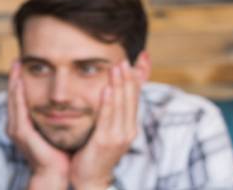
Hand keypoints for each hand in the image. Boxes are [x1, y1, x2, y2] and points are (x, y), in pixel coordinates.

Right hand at [6, 61, 70, 189]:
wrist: (55, 175)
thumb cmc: (59, 154)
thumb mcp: (56, 130)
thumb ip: (55, 116)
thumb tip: (67, 101)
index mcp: (23, 125)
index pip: (20, 99)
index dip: (20, 82)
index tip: (23, 65)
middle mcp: (16, 126)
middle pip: (13, 96)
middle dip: (14, 78)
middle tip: (17, 60)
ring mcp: (16, 130)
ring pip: (13, 100)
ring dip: (13, 81)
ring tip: (16, 65)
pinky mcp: (21, 133)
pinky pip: (18, 108)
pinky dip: (18, 94)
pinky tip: (20, 81)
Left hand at [69, 56, 147, 189]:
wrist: (89, 179)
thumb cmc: (94, 153)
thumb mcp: (105, 128)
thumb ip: (109, 110)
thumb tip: (110, 89)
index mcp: (129, 125)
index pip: (136, 95)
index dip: (140, 75)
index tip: (143, 56)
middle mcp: (128, 129)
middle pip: (131, 98)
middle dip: (129, 76)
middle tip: (125, 57)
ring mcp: (118, 136)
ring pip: (121, 105)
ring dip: (119, 84)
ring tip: (117, 66)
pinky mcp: (105, 141)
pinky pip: (107, 118)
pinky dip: (108, 102)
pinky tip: (107, 88)